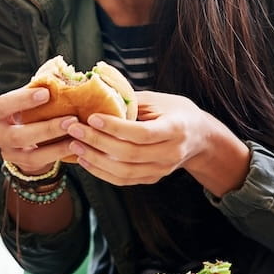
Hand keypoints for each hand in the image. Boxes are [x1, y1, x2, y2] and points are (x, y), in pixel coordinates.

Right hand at [0, 84, 76, 175]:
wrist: (23, 138)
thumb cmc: (28, 110)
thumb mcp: (27, 99)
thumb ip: (37, 90)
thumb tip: (59, 76)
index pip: (2, 105)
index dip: (22, 100)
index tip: (46, 93)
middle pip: (16, 135)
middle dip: (46, 128)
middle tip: (71, 119)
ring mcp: (7, 152)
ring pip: (30, 153)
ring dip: (55, 143)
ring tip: (76, 133)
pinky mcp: (21, 165)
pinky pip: (40, 161)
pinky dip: (58, 153)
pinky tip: (74, 145)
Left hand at [64, 90, 246, 193]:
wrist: (200, 137)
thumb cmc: (175, 111)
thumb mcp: (158, 100)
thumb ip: (131, 100)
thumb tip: (97, 92)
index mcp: (175, 129)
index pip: (142, 133)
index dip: (115, 127)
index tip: (92, 117)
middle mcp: (170, 154)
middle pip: (130, 154)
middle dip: (98, 142)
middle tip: (74, 130)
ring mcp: (162, 170)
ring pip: (125, 172)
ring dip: (95, 160)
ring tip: (74, 146)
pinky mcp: (152, 178)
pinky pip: (124, 180)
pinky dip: (102, 172)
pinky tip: (84, 160)